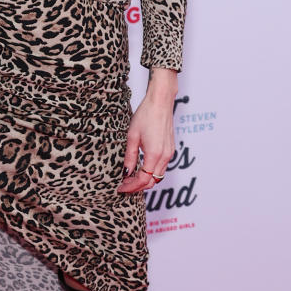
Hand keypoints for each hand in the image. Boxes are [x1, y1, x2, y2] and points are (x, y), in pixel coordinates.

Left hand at [118, 68, 176, 194]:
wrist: (161, 102)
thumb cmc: (146, 115)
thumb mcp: (132, 137)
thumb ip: (130, 157)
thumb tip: (125, 173)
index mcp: (154, 154)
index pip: (143, 180)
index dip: (130, 187)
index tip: (120, 188)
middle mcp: (165, 156)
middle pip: (152, 182)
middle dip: (137, 187)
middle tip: (123, 186)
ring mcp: (169, 153)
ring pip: (157, 176)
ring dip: (144, 180)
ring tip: (129, 178)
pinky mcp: (170, 149)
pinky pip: (161, 167)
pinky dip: (151, 173)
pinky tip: (140, 169)